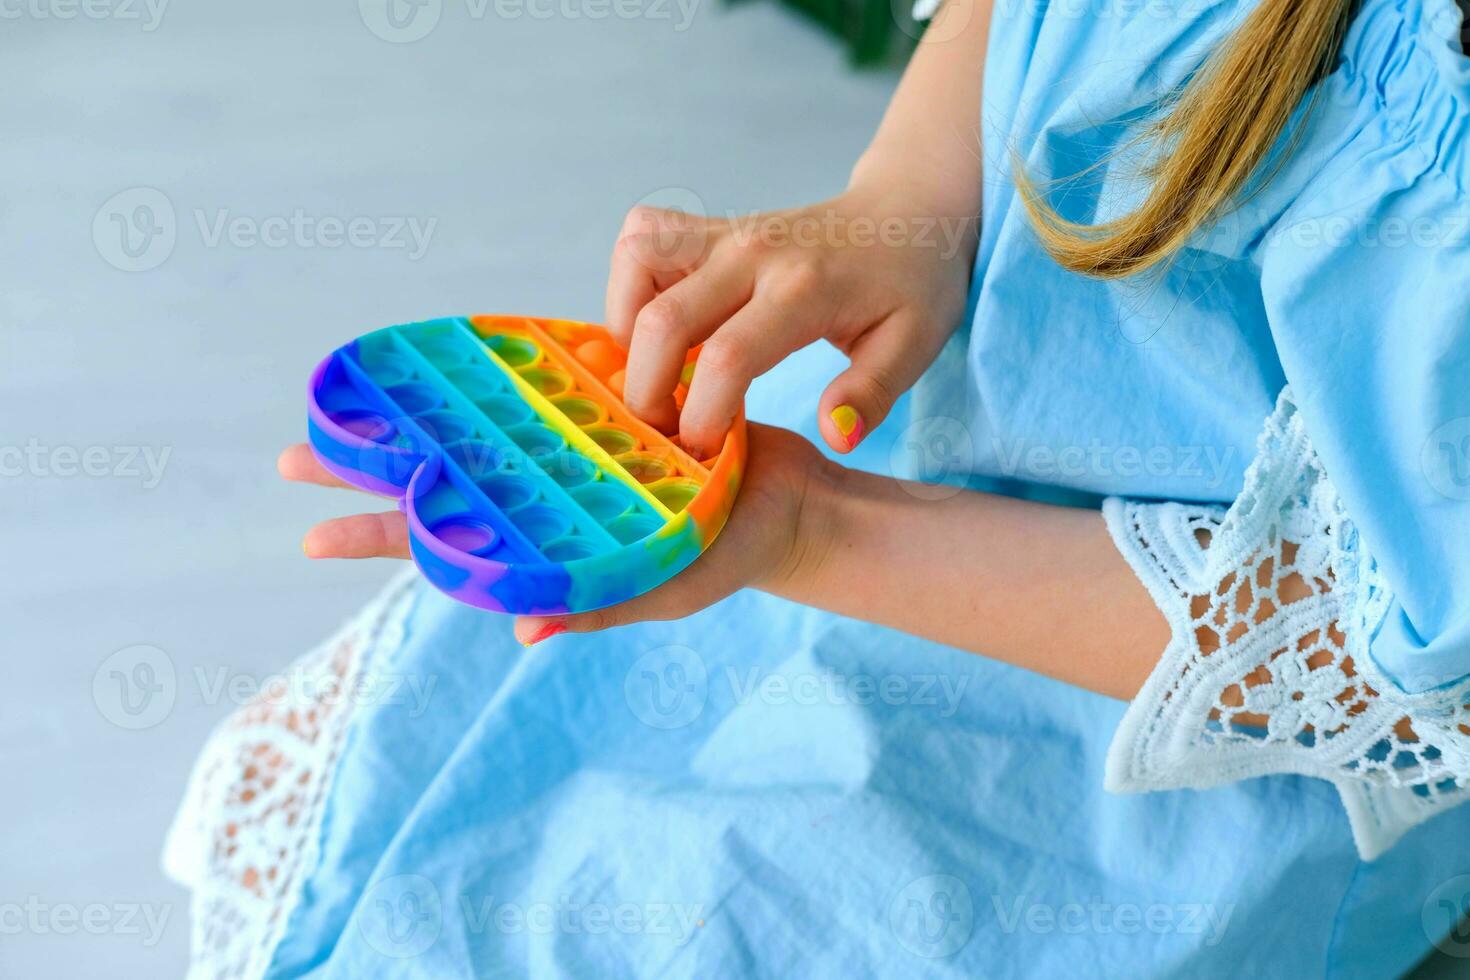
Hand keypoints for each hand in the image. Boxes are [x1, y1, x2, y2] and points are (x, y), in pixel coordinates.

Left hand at [278, 425, 835, 643]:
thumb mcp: (666, 585)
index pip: (447, 543)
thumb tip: (522, 627)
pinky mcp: (597, 405)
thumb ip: (601, 601)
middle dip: (369, 472)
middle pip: (441, 483)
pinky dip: (491, 378)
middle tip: (292, 459)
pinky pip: (535, 388)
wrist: (789, 500)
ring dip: (416, 420)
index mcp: (548, 544)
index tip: (313, 533)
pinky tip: (452, 361)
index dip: (382, 536)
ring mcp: (565, 450)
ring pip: (474, 432)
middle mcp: (544, 495)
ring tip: (356, 400)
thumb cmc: (731, 555)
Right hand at [606, 186, 974, 457]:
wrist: (907, 212)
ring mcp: (726, 232)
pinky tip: (657, 329)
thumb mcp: (914, 346)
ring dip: (626, 327)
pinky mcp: (708, 227)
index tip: (705, 451)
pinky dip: (629, 288)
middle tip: (665, 429)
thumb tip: (834, 437)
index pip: (729, 357)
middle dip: (647, 390)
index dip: (701, 415)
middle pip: (662, 320)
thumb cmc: (912, 286)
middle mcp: (754, 253)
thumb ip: (873, 393)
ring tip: (655, 372)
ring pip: (637, 261)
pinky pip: (640, 241)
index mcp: (805, 289)